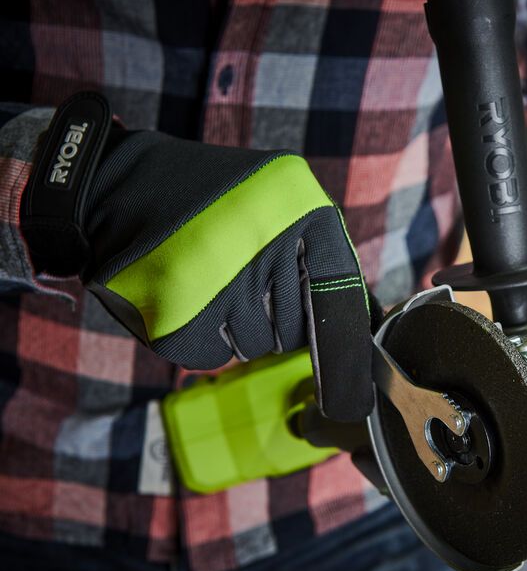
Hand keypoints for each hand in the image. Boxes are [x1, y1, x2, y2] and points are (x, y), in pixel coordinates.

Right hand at [21, 93, 372, 422]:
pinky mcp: (178, 319)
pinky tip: (188, 299)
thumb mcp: (280, 204)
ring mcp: (219, 284)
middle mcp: (264, 243)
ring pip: (259, 345)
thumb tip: (366, 326)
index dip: (345, 339)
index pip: (341, 294)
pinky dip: (205, 338)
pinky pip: (216, 355)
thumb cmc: (214, 204)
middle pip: (300, 328)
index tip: (353, 382)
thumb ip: (324, 260)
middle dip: (281, 318)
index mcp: (300, 209)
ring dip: (241, 328)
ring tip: (211, 283)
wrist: (116, 188)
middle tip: (244, 281)